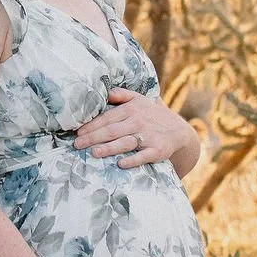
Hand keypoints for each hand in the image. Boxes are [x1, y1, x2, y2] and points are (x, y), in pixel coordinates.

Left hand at [74, 89, 196, 169]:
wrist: (179, 131)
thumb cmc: (151, 115)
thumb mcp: (139, 99)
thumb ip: (121, 94)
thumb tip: (104, 91)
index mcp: (132, 109)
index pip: (107, 118)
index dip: (91, 125)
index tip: (77, 132)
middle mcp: (139, 122)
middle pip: (112, 131)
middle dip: (93, 137)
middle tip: (77, 144)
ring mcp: (148, 137)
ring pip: (125, 143)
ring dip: (109, 148)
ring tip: (93, 152)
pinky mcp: (157, 151)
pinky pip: (143, 156)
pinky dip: (132, 160)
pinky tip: (120, 164)